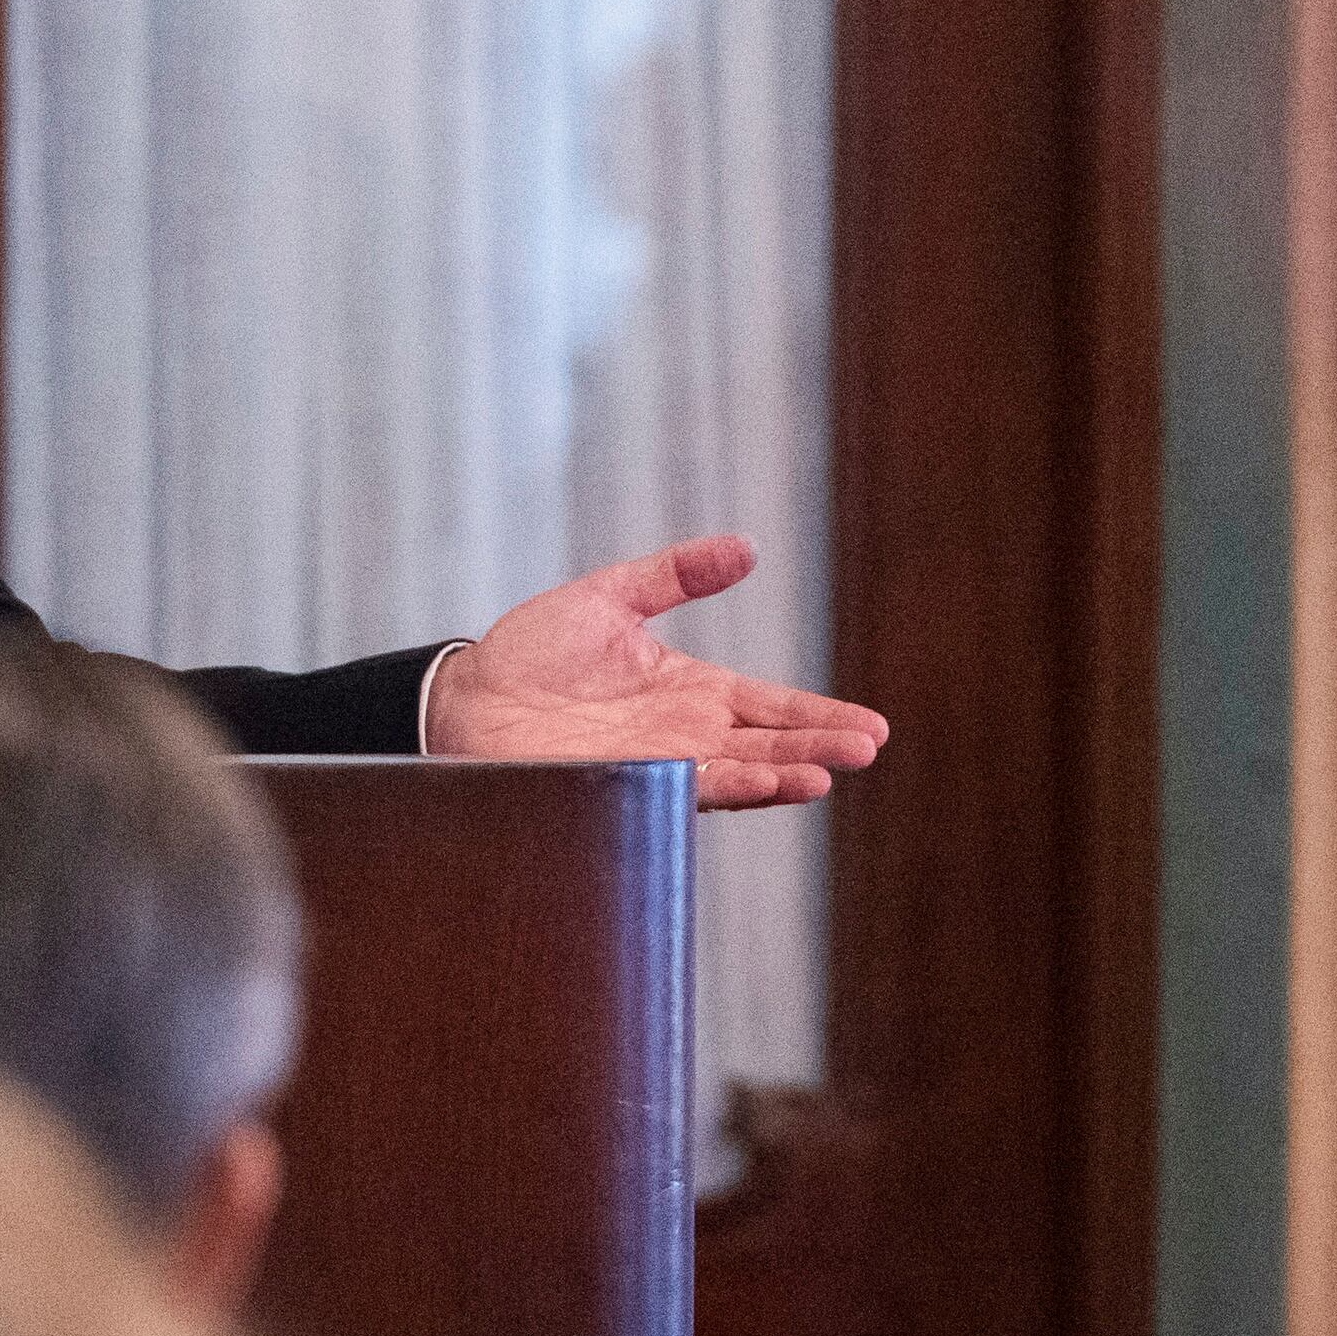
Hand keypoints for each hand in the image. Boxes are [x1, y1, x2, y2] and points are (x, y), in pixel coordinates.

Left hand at [423, 534, 890, 807]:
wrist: (466, 696)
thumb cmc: (532, 651)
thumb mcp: (611, 597)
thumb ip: (676, 574)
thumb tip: (746, 547)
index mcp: (690, 691)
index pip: (770, 706)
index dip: (818, 716)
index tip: (871, 729)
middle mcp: (684, 735)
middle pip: (768, 744)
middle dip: (818, 748)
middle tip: (866, 750)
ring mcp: (657, 764)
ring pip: (736, 773)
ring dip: (782, 774)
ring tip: (826, 774)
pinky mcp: (624, 784)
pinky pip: (684, 788)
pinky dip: (725, 784)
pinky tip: (760, 780)